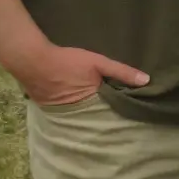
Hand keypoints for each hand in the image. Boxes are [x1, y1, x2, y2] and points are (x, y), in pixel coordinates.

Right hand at [8, 42, 148, 106]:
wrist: (32, 61)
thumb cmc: (68, 62)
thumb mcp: (98, 63)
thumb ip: (121, 72)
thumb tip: (146, 81)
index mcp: (90, 105)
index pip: (110, 114)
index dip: (121, 113)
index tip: (135, 115)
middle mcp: (77, 115)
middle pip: (96, 117)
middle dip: (108, 117)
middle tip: (125, 117)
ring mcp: (63, 114)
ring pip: (83, 116)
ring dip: (92, 114)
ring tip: (108, 113)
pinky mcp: (52, 110)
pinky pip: (70, 113)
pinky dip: (78, 110)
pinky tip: (85, 106)